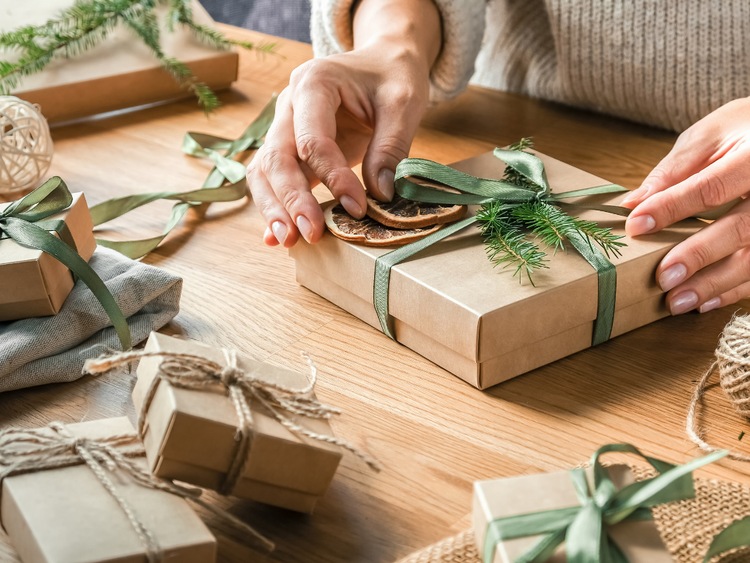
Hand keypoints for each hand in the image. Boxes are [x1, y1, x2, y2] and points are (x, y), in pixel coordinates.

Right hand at [247, 46, 430, 246]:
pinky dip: (275, 206)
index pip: (312, 140)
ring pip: (265, 171)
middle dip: (292, 200)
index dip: (333, 178)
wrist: (382, 63)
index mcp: (314, 84)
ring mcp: (284, 127)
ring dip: (274, 208)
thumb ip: (391, 147)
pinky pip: (274, 179)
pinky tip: (275, 237)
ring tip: (288, 241)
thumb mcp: (403, 104)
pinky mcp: (291, 148)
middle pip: (277, 157)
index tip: (357, 207)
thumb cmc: (392, 77)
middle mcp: (289, 105)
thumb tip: (379, 195)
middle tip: (311, 234)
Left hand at [622, 97, 749, 313]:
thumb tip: (634, 203)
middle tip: (662, 278)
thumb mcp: (710, 135)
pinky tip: (704, 302)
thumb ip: (674, 170)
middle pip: (740, 228)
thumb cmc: (746, 130)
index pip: (710, 187)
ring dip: (714, 284)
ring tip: (676, 302)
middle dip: (698, 256)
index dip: (671, 208)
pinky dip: (734, 291)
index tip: (635, 226)